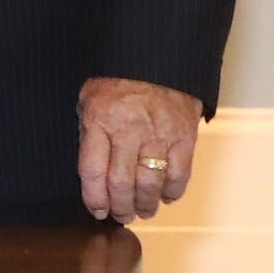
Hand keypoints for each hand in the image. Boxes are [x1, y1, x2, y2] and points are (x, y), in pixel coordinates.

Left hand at [77, 76, 203, 222]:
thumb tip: (91, 171)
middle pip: (122, 185)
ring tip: (142, 211)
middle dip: (120, 208)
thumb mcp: (90, 99)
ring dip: (145, 205)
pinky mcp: (184, 138)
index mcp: (100, 122)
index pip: (93, 172)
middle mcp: (129, 132)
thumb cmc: (119, 79)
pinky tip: (165, 196)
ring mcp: (159, 136)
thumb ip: (89, 133)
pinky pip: (179, 174)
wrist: (158, 56)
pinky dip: (173, 191)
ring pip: (150, 185)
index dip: (94, 198)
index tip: (97, 210)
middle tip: (121, 216)